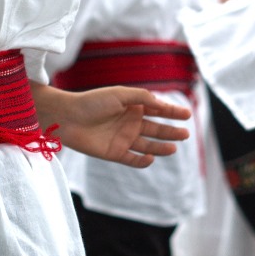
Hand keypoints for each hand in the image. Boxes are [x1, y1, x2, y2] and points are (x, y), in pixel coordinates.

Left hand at [34, 84, 190, 168]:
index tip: (187, 115)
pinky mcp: (114, 153)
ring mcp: (123, 139)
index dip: (172, 113)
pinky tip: (151, 158)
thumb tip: (161, 104)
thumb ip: (142, 98)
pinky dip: (142, 161)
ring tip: (173, 148)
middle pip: (156, 129)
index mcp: (132, 107)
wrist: (67, 117)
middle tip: (185, 134)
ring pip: (147, 146)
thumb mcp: (120, 94)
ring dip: (161, 147)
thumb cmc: (92, 102)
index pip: (157, 111)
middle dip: (171, 132)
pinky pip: (132, 159)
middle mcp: (129, 123)